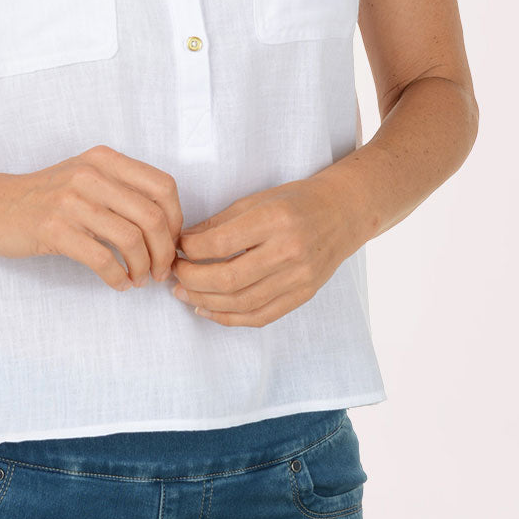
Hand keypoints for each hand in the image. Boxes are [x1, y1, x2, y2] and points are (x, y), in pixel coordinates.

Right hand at [0, 145, 182, 291]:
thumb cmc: (42, 197)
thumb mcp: (84, 176)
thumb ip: (121, 189)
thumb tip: (167, 225)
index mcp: (104, 159)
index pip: (163, 186)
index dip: (177, 219)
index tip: (171, 241)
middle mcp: (91, 175)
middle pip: (152, 216)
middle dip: (164, 251)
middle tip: (161, 270)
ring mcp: (71, 201)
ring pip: (131, 239)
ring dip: (144, 267)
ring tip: (140, 279)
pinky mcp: (54, 229)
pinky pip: (102, 259)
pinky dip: (118, 277)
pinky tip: (119, 284)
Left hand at [170, 172, 360, 327]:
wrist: (344, 213)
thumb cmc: (298, 201)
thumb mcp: (258, 199)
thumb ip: (221, 222)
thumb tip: (184, 241)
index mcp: (275, 220)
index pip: (221, 243)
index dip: (191, 249)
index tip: (178, 246)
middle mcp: (289, 251)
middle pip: (229, 278)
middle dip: (192, 279)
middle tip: (174, 273)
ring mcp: (299, 278)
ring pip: (242, 302)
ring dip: (205, 302)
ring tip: (183, 293)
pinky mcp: (303, 295)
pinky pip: (261, 316)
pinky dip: (230, 318)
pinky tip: (208, 310)